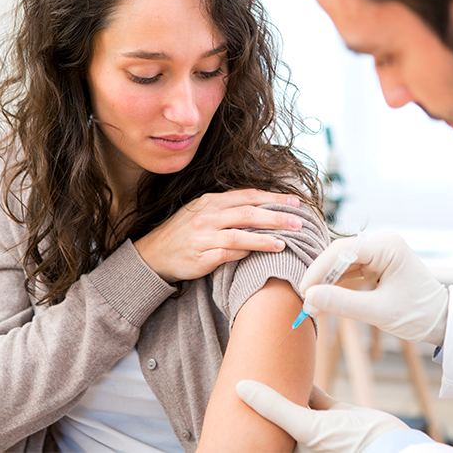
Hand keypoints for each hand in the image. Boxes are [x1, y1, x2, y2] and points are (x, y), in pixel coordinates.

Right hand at [134, 189, 303, 281]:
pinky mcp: (200, 257)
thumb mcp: (203, 212)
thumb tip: (262, 208)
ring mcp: (203, 236)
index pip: (248, 196)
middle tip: (298, 222)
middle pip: (248, 213)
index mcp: (211, 202)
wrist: (154, 254)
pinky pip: (226, 254)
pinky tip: (259, 256)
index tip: (295, 202)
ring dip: (264, 238)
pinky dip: (244, 254)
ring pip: (239, 234)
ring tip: (284, 242)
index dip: (273, 198)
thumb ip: (229, 208)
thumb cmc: (184, 233)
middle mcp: (208, 216)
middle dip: (276, 216)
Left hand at [236, 380, 409, 452]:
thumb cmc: (348, 445)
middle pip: (274, 414)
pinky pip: (313, 394)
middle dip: (262, 395)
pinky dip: (305, 380)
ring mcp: (317, 425)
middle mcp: (300, 439)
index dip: (245, 411)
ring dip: (283, 384)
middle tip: (244, 370)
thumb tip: (240, 387)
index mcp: (289, 448)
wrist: (390, 445)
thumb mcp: (305, 427)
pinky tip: (296, 364)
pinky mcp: (333, 412)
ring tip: (265, 362)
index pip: (260, 430)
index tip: (229, 387)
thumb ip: (274, 407)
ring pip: (292, 401)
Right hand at [299, 232, 448, 344]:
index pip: (343, 250)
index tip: (305, 292)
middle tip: (306, 301)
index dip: (319, 270)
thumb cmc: (418, 315)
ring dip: (327, 283)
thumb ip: (343, 303)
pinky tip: (326, 300)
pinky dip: (337, 286)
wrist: (441, 321)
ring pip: (342, 263)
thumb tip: (310, 297)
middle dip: (321, 278)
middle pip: (339, 255)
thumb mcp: (378, 312)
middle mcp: (383, 243)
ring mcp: (379, 253)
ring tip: (313, 305)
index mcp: (388, 246)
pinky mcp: (377, 265)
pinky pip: (350, 271)